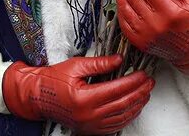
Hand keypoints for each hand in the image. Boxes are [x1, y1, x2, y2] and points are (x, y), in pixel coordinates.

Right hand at [2, 55, 153, 134]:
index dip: (133, 81)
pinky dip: (127, 116)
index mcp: (84, 98)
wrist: (38, 96)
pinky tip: (133, 107)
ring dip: (137, 105)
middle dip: (139, 92)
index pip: (117, 89)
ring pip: (122, 116)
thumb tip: (119, 60)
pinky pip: (115, 125)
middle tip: (149, 82)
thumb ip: (99, 63)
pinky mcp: (91, 129)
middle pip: (123, 103)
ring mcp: (90, 125)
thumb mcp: (75, 66)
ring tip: (146, 93)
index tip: (142, 73)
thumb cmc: (53, 80)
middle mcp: (89, 115)